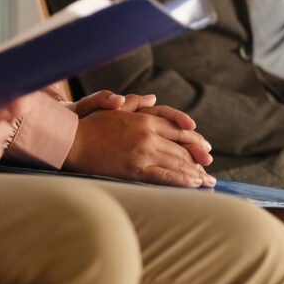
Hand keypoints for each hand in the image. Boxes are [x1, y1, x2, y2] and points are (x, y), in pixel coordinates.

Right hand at [66, 99, 215, 186]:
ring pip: (178, 162)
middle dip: (199, 159)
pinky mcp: (136, 169)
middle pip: (182, 147)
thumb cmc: (91, 124)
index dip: (195, 140)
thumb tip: (153, 98)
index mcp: (146, 119)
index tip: (206, 149)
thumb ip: (137, 103)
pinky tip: (194, 185)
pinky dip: (182, 180)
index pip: (179, 130)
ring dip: (195, 173)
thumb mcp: (115, 107)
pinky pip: (165, 176)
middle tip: (210, 169)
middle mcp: (149, 135)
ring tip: (207, 180)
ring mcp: (144, 152)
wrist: (73, 141)